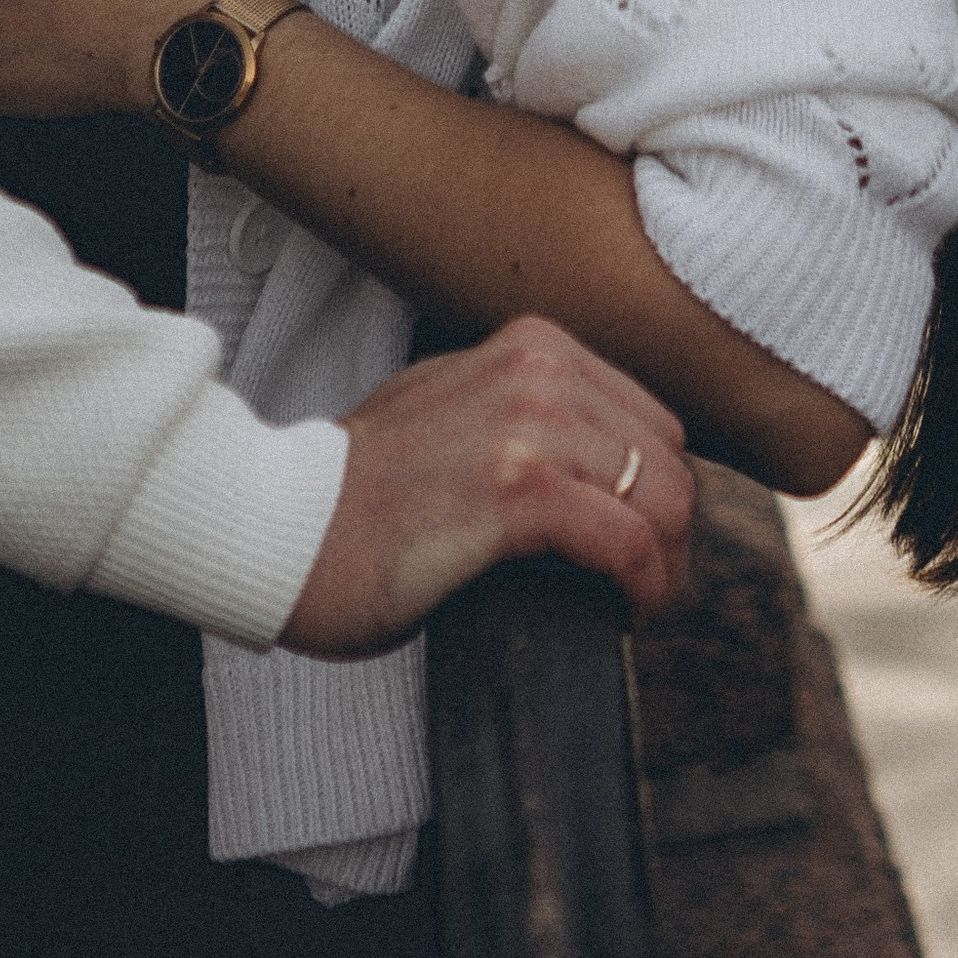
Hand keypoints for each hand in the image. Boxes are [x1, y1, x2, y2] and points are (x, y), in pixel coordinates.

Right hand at [281, 318, 693, 654]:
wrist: (286, 530)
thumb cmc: (364, 492)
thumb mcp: (455, 408)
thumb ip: (526, 411)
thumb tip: (600, 460)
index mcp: (533, 345)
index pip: (651, 422)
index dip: (658, 495)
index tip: (641, 548)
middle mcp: (539, 369)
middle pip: (668, 461)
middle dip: (670, 534)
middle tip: (643, 590)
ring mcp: (530, 424)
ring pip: (663, 501)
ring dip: (663, 567)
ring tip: (634, 605)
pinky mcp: (519, 490)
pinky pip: (628, 542)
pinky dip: (641, 586)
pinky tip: (620, 611)